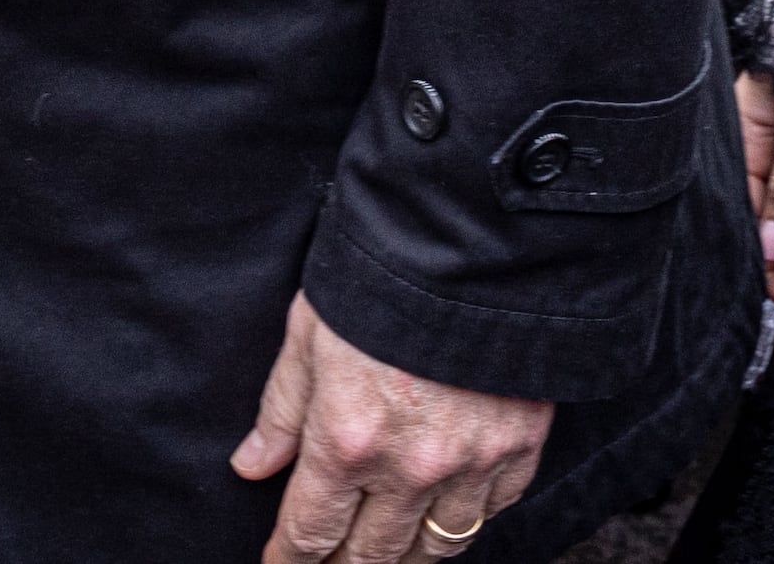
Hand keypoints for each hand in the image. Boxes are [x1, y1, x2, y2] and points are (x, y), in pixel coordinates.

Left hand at [230, 297, 548, 559]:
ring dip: (405, 555)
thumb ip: (282, 409)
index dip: (289, 561)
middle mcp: (411, 467)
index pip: (310, 532)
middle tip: (330, 563)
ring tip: (385, 551)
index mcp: (347, 440)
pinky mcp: (520, 447)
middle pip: (372, 556)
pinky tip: (446, 513)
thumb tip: (252, 466)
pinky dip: (465, 519)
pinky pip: (491, 513)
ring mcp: (472, 464)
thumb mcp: (309, 332)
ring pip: (434, 547)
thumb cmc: (383, 276)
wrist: (477, 241)